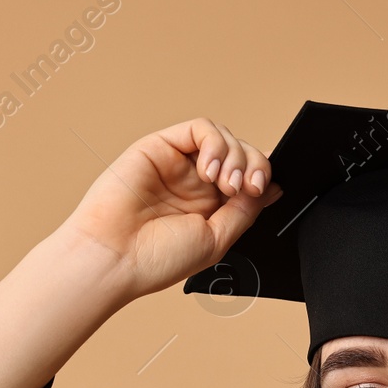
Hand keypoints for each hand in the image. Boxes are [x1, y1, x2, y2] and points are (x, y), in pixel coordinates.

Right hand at [57, 117, 281, 303]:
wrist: (115, 258)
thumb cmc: (157, 258)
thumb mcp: (217, 239)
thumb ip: (245, 211)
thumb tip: (272, 188)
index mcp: (210, 207)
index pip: (248, 177)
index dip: (262, 176)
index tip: (261, 190)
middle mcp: (195, 183)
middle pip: (241, 154)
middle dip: (254, 166)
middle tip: (245, 188)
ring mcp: (179, 164)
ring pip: (224, 138)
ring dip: (235, 156)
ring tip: (224, 184)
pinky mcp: (160, 147)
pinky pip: (199, 128)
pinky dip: (214, 143)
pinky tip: (208, 170)